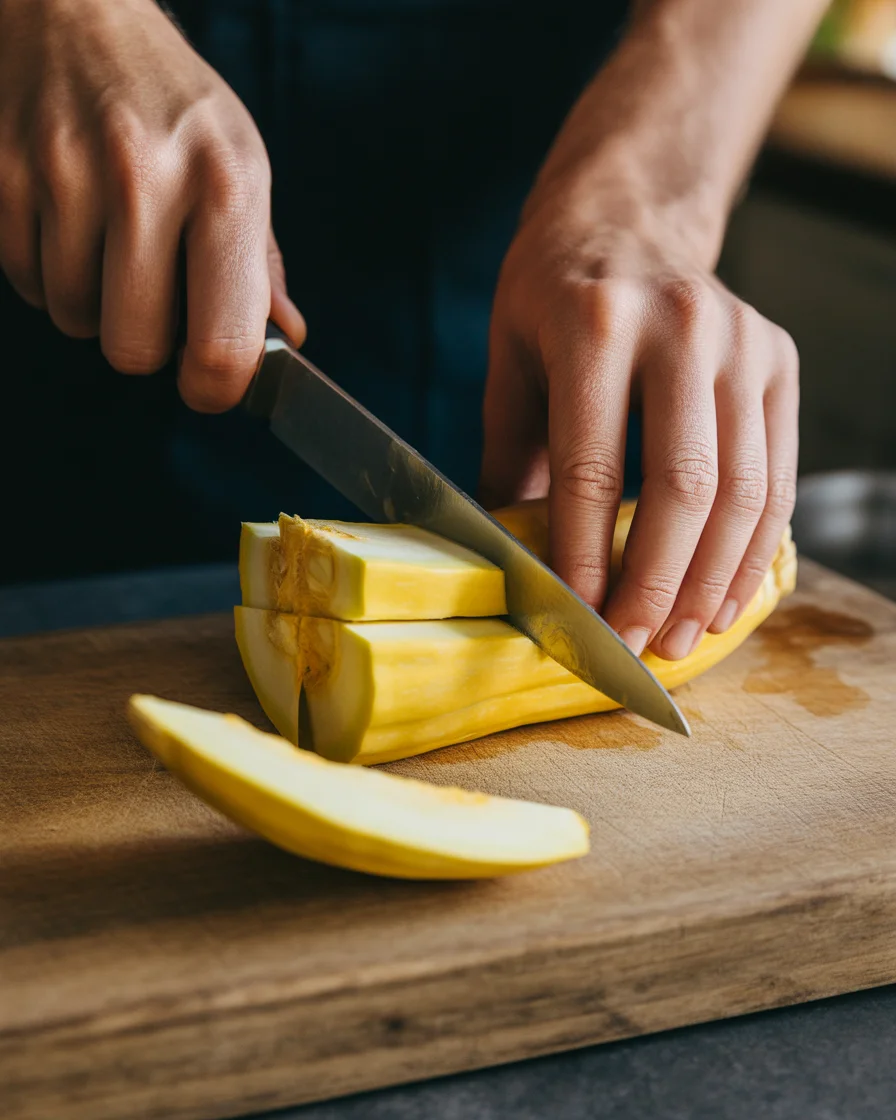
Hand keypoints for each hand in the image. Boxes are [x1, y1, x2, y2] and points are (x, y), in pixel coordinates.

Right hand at [0, 0, 304, 410]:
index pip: (222, 343)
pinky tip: (70, 223)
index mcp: (225, 186)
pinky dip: (49, 271)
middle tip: (154, 300)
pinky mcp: (4, 177)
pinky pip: (26, 283)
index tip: (209, 386)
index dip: (214, 389)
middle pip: (133, 349)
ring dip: (93, 303)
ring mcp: (64, 175)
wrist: (73, 12)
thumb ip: (260, 264)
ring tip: (110, 244)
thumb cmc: (172, 103)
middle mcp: (145, 179)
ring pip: (73, 320)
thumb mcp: (240, 167)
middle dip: (145, 344)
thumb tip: (283, 341)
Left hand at [480, 175, 798, 660]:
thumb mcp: (508, 360)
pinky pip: (777, 474)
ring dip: (712, 580)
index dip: (587, 556)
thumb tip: (517, 559)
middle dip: (658, 582)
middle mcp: (681, 325)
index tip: (578, 620)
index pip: (593, 466)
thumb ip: (511, 457)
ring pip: (741, 490)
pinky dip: (753, 547)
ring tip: (683, 637)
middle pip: (682, 485)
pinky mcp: (779, 360)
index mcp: (595, 323)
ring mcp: (742, 341)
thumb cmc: (552, 297)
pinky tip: (725, 593)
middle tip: (636, 645)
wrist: (628, 218)